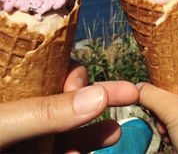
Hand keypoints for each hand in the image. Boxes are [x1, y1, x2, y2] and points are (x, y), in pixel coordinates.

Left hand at [0, 60, 138, 152]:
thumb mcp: (1, 124)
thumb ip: (46, 110)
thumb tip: (99, 95)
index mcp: (17, 89)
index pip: (54, 68)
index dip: (73, 73)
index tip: (77, 83)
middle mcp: (27, 108)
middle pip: (71, 96)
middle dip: (99, 97)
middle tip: (128, 94)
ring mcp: (32, 136)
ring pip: (72, 126)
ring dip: (96, 128)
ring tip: (117, 131)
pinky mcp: (39, 153)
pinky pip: (66, 149)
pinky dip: (81, 148)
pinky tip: (93, 147)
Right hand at [138, 62, 177, 153]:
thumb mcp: (176, 109)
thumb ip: (153, 95)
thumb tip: (137, 88)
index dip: (172, 64)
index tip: (154, 69)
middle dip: (163, 96)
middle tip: (156, 103)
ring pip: (176, 107)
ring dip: (164, 115)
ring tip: (162, 123)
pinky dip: (169, 128)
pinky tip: (166, 134)